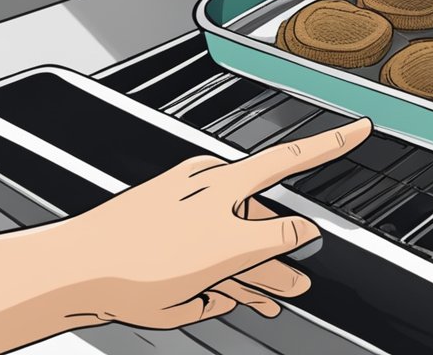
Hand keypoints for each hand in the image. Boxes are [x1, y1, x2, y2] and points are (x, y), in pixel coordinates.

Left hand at [54, 117, 370, 328]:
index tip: (360, 129)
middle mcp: (205, 189)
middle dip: (279, 254)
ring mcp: (181, 214)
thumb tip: (302, 235)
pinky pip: (206, 256)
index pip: (291, 157)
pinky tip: (228, 302)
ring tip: (263, 302)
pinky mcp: (160, 239)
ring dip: (253, 274)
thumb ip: (273, 240)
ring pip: (233, 243)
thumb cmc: (138, 257)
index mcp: (223, 179)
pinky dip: (222, 278)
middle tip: (293, 284)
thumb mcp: (226, 252)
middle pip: (261, 219)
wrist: (72, 273)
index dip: (330, 146)